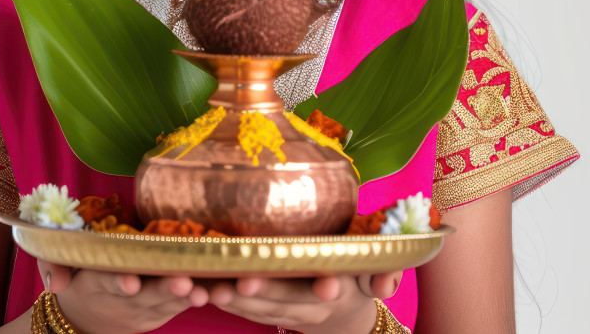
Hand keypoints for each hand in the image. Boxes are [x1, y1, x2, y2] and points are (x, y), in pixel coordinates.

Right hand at [35, 258, 208, 333]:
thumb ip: (52, 268)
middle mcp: (122, 300)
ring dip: (184, 298)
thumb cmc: (72, 279)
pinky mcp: (159, 314)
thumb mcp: (53, 268)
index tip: (131, 283)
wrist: (83, 319)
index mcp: (95, 283)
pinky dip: (193, 299)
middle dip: (164, 289)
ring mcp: (143, 311)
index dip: (119, 283)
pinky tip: (210, 291)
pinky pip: (177, 307)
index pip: (106, 282)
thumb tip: (57, 284)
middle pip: (145, 295)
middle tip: (183, 282)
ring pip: (166, 304)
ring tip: (200, 291)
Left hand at [202, 271, 400, 333]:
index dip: (329, 287)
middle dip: (267, 293)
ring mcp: (285, 312)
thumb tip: (386, 284)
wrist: (343, 316)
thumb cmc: (355, 277)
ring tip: (214, 288)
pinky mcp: (264, 313)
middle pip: (287, 300)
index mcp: (337, 289)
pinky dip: (223, 302)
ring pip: (259, 309)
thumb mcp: (374, 273)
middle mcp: (309, 306)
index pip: (333, 287)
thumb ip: (384, 272)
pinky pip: (242, 311)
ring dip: (236, 301)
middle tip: (245, 282)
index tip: (327, 286)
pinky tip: (203, 291)